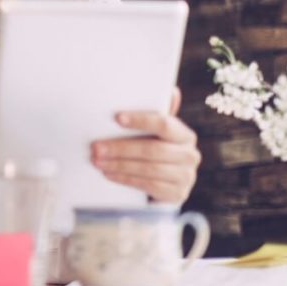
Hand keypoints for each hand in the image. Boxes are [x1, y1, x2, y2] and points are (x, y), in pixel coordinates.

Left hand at [90, 87, 200, 202]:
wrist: (163, 188)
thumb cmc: (154, 153)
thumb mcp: (154, 135)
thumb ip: (157, 116)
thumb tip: (172, 91)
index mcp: (184, 135)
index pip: (164, 124)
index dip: (141, 120)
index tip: (117, 118)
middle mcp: (190, 155)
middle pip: (152, 149)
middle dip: (121, 148)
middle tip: (97, 147)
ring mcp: (186, 176)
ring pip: (148, 168)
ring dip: (119, 165)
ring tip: (98, 161)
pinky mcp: (177, 194)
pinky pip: (148, 185)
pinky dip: (126, 179)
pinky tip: (110, 174)